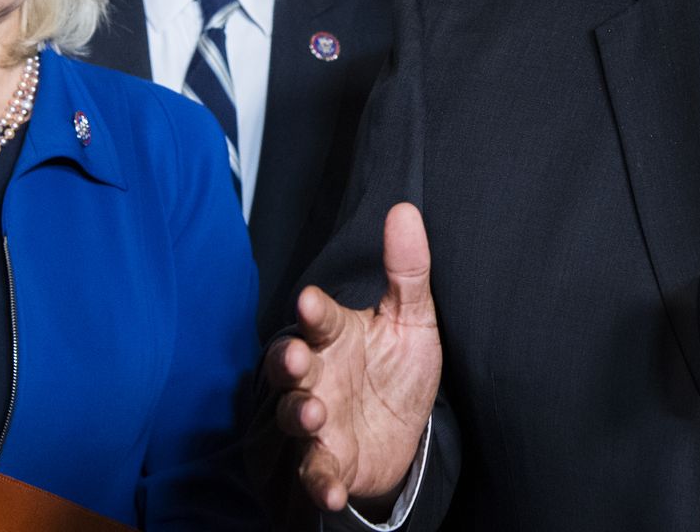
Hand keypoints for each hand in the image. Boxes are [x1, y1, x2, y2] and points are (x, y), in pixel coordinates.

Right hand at [265, 203, 442, 512]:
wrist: (404, 434)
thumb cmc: (396, 368)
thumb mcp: (412, 320)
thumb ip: (408, 270)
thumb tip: (406, 211)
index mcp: (335, 336)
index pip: (319, 319)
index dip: (313, 312)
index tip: (310, 301)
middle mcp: (317, 376)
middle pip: (289, 366)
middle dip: (286, 362)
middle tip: (295, 359)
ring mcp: (318, 421)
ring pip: (293, 416)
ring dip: (298, 415)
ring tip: (312, 413)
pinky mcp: (328, 463)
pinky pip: (315, 473)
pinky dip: (318, 482)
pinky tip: (328, 489)